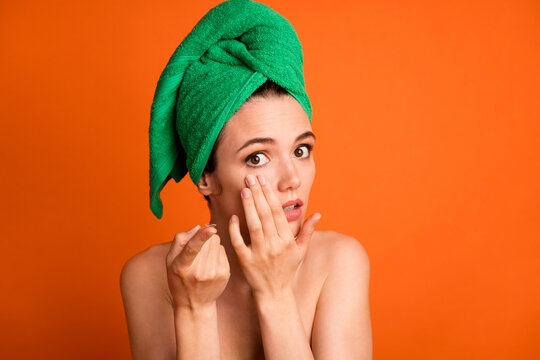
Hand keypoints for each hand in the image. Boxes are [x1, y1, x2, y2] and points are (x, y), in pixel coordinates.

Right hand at [166, 225, 229, 309]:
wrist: (195, 305)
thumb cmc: (179, 280)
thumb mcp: (170, 262)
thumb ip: (179, 241)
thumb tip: (197, 227)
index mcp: (181, 268)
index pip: (192, 249)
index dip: (201, 237)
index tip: (210, 229)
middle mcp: (199, 272)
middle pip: (208, 241)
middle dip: (203, 237)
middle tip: (197, 250)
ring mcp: (214, 274)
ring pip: (216, 242)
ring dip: (210, 244)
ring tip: (202, 258)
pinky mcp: (225, 273)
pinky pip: (222, 249)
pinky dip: (216, 251)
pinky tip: (210, 263)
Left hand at [228, 174, 321, 299]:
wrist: (274, 293)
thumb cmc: (287, 269)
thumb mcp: (300, 251)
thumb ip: (307, 231)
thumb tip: (318, 214)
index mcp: (287, 240)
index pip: (277, 213)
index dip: (270, 195)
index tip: (263, 181)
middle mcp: (274, 246)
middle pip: (265, 215)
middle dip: (258, 194)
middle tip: (250, 178)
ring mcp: (260, 254)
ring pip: (254, 225)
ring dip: (248, 207)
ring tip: (244, 190)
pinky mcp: (246, 261)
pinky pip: (239, 242)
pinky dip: (235, 229)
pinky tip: (233, 216)